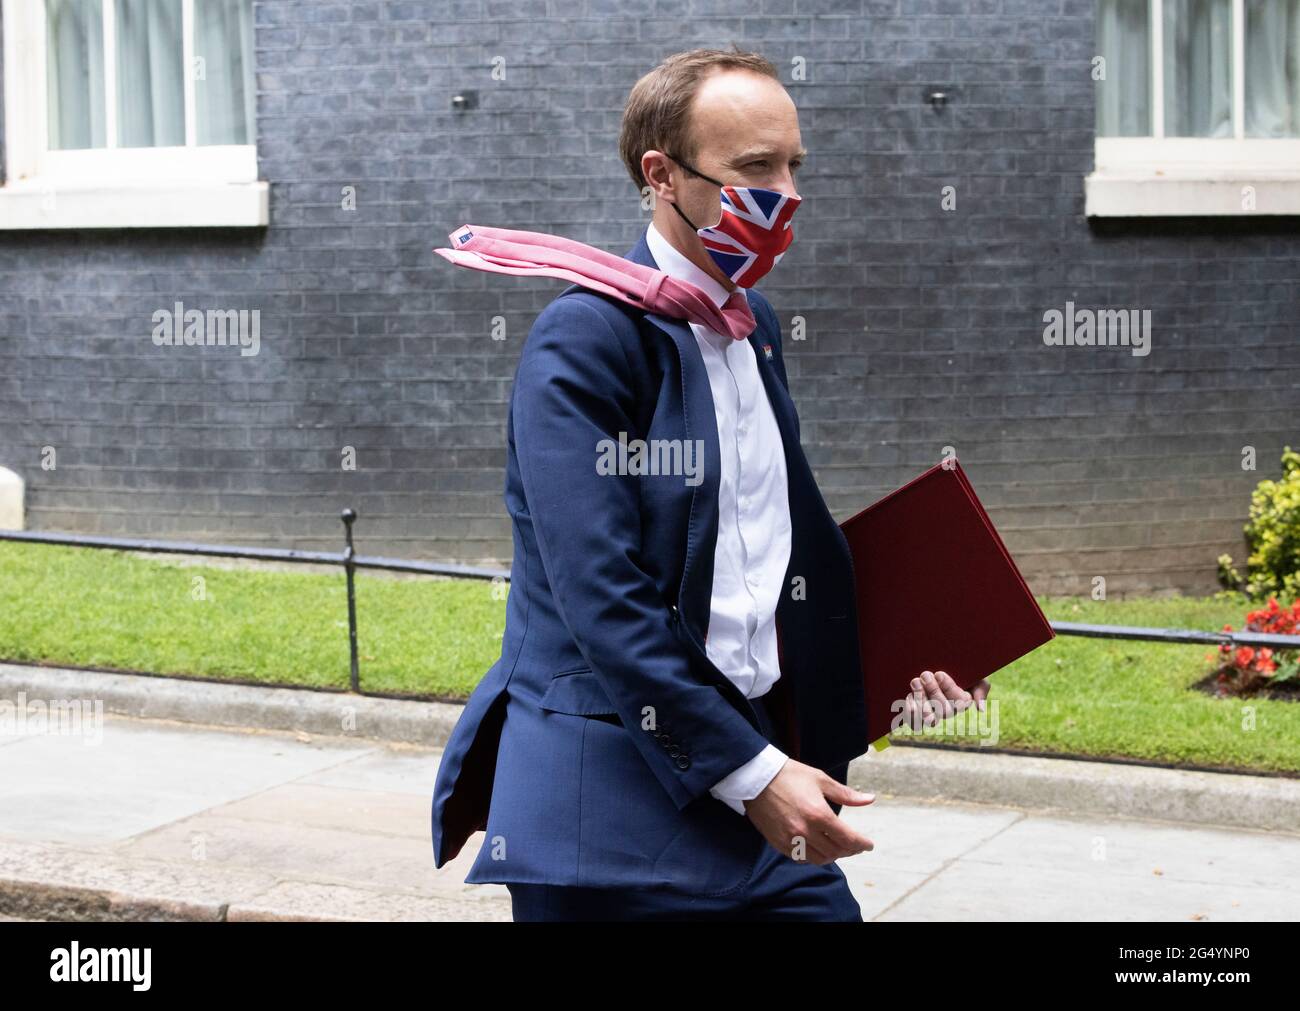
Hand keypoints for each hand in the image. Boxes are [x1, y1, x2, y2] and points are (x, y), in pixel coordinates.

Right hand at [743, 759, 874, 863]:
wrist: (756, 777)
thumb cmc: (790, 775)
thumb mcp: (820, 779)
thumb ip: (846, 794)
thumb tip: (870, 799)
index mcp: (818, 814)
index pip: (847, 839)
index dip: (862, 844)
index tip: (868, 845)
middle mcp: (805, 831)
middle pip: (835, 851)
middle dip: (849, 850)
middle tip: (855, 845)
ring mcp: (790, 839)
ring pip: (819, 859)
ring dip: (832, 855)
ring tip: (837, 847)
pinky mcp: (778, 843)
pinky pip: (801, 858)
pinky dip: (813, 856)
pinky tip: (817, 848)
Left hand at [902, 669, 989, 728]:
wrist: (933, 661)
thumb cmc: (958, 667)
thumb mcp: (974, 673)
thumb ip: (981, 688)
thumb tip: (980, 709)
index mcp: (962, 701)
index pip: (960, 702)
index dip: (949, 688)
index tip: (940, 673)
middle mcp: (947, 710)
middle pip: (944, 711)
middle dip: (934, 691)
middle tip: (925, 674)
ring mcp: (932, 713)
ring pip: (929, 719)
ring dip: (921, 701)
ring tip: (916, 682)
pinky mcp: (916, 714)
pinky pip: (915, 723)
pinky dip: (911, 712)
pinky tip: (909, 696)